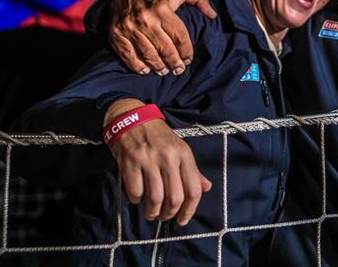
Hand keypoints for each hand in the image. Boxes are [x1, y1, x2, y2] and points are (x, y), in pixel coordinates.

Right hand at [105, 99, 211, 224]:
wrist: (132, 118)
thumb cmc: (159, 136)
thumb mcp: (180, 149)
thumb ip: (193, 171)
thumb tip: (207, 188)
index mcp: (184, 154)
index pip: (193, 189)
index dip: (190, 210)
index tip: (183, 220)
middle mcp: (169, 157)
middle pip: (175, 198)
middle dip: (169, 214)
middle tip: (164, 216)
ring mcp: (148, 160)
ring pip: (155, 198)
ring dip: (153, 212)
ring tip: (151, 213)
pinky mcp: (130, 163)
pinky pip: (135, 192)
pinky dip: (136, 200)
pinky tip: (138, 198)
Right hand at [108, 0, 216, 75]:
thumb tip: (213, 14)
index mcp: (162, 7)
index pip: (179, 36)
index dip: (186, 51)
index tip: (188, 59)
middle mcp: (146, 18)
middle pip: (165, 48)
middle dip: (175, 62)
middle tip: (179, 69)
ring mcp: (130, 27)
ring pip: (148, 54)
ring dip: (159, 67)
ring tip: (165, 71)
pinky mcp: (117, 34)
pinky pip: (129, 56)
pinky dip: (138, 66)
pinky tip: (146, 70)